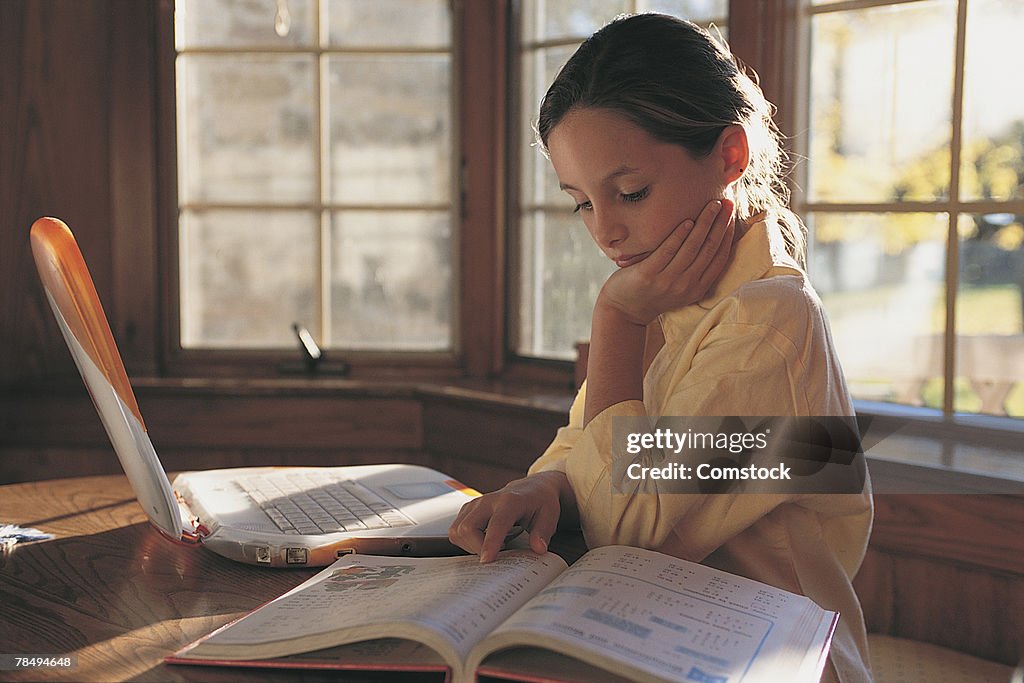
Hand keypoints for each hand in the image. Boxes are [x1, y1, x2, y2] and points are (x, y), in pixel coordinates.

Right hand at [448, 471, 573, 562]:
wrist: (532, 487)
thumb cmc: (540, 502)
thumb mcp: (550, 515)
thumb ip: (543, 532)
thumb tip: (538, 549)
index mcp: (510, 501)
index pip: (496, 523)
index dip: (490, 543)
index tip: (487, 560)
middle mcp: (489, 500)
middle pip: (467, 527)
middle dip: (475, 548)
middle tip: (494, 556)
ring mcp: (476, 504)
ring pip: (458, 530)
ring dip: (469, 545)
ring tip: (489, 547)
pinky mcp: (468, 509)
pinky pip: (456, 529)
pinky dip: (465, 541)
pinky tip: (481, 541)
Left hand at [598, 198, 735, 325]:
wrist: (625, 310)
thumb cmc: (654, 292)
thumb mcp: (681, 288)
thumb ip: (695, 271)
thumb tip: (711, 239)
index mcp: (698, 289)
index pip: (720, 258)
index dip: (728, 235)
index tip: (732, 215)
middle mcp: (686, 286)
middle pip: (709, 249)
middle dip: (720, 224)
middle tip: (727, 203)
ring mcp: (667, 281)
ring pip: (692, 247)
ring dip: (704, 223)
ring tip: (712, 205)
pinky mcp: (648, 275)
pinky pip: (668, 251)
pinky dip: (679, 235)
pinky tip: (687, 221)